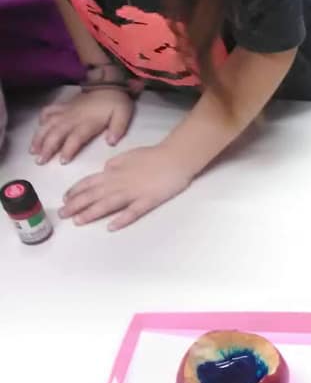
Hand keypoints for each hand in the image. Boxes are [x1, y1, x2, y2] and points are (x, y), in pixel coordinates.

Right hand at [30, 88, 133, 164]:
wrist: (109, 83)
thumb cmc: (117, 102)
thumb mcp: (123, 114)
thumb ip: (118, 129)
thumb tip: (111, 142)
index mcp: (88, 122)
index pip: (75, 138)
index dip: (68, 149)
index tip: (62, 161)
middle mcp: (73, 118)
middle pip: (56, 133)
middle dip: (47, 147)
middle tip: (39, 161)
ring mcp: (67, 111)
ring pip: (48, 124)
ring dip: (39, 137)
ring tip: (32, 150)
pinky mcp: (64, 105)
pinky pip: (48, 111)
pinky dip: (41, 119)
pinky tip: (39, 128)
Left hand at [59, 143, 194, 230]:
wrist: (175, 157)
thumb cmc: (154, 155)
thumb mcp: (128, 155)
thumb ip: (115, 164)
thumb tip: (104, 170)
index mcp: (114, 171)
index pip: (89, 182)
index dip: (75, 191)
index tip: (65, 199)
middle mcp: (119, 183)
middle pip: (93, 194)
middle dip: (76, 205)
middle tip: (62, 214)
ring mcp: (134, 193)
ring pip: (108, 204)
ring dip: (92, 212)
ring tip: (78, 221)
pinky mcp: (148, 200)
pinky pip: (133, 211)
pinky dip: (121, 219)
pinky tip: (111, 227)